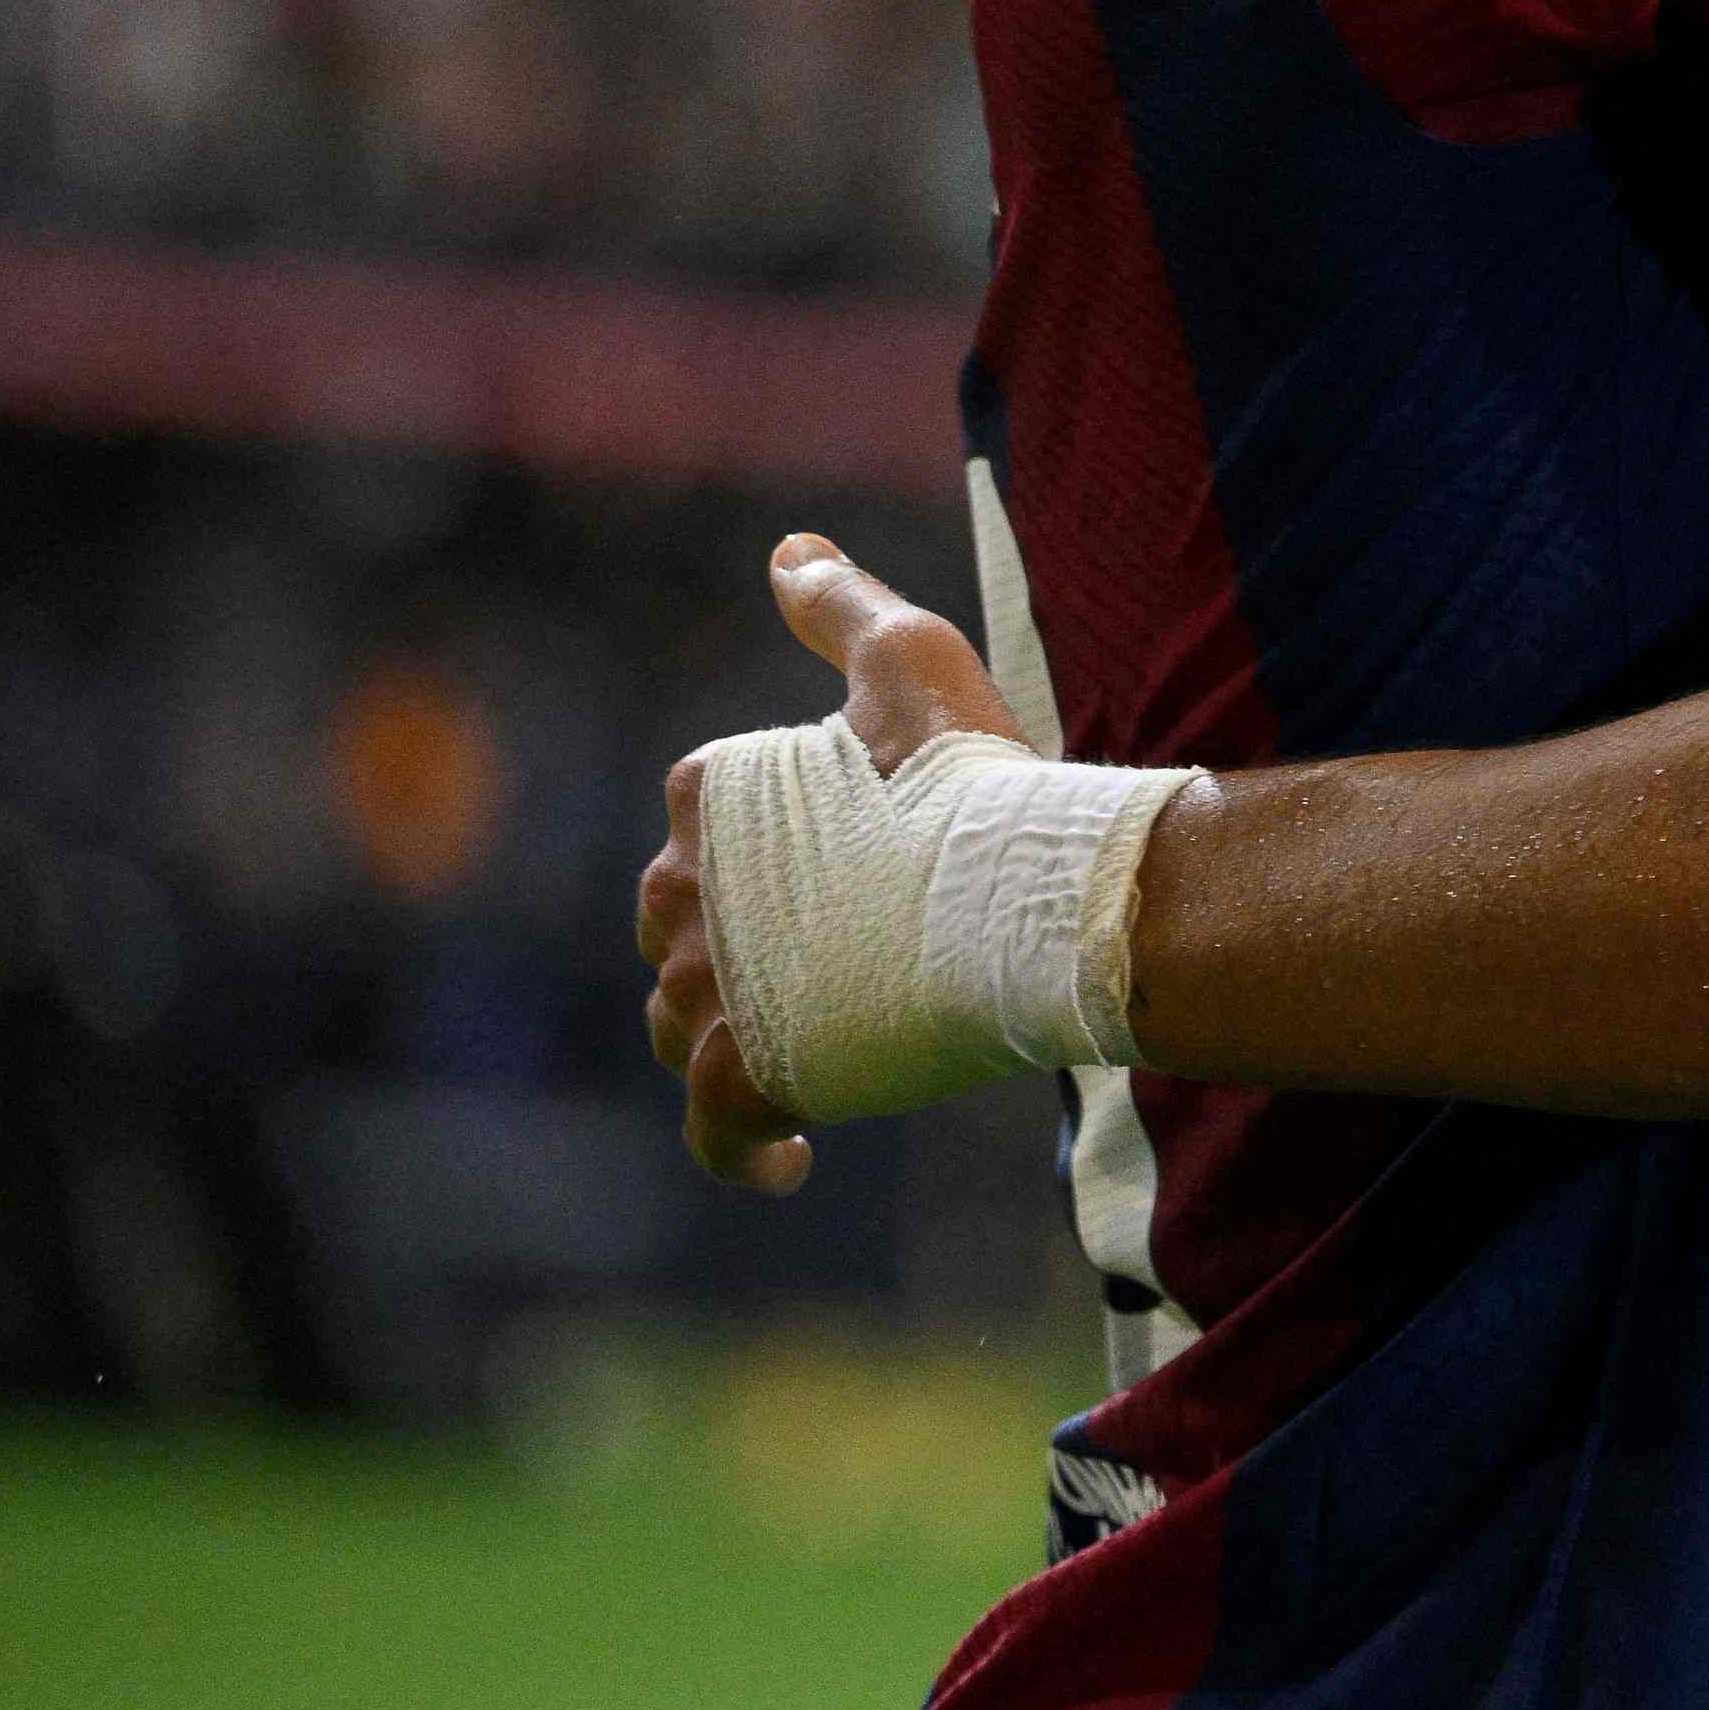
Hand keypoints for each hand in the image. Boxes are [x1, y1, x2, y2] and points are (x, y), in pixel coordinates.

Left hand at [637, 537, 1028, 1193]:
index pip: (705, 835)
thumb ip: (840, 606)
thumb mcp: (913, 657)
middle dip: (738, 954)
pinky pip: (718, 1133)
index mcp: (708, 791)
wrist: (1028, 896)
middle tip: (834, 966)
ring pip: (685, 1031)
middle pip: (683, 937)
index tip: (843, 878)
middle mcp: (680, 890)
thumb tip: (788, 550)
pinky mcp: (743, 1076)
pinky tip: (788, 1158)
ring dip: (736, 1042)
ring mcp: (708, 990)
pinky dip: (744, 1151)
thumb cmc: (977, 775)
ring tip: (814, 1050)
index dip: (773, 862)